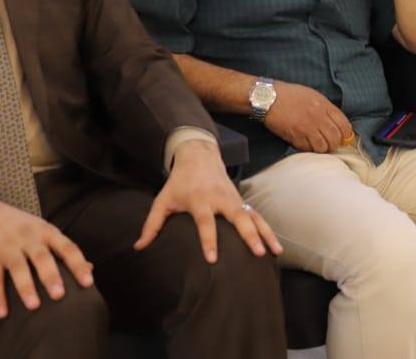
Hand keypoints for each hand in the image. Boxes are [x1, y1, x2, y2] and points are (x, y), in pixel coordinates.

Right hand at [0, 193, 93, 319]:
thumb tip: (91, 268)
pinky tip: (2, 313)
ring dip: (26, 287)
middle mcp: (29, 237)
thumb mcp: (44, 230)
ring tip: (34, 306)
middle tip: (59, 295)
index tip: (88, 282)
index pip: (67, 247)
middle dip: (51, 276)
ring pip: (18, 268)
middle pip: (42, 257)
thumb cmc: (21, 226)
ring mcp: (8, 246)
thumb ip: (64, 248)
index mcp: (46, 232)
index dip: (78, 264)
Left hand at [134, 139, 281, 262]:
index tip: (213, 259)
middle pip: (238, 218)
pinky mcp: (242, 200)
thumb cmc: (179, 181)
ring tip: (275, 252)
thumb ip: (152, 224)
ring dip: (266, 234)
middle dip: (249, 236)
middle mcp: (221, 199)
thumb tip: (139, 247)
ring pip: (253, 217)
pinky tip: (276, 246)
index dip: (209, 240)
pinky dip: (267, 230)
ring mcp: (234, 198)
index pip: (206, 223)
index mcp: (200, 200)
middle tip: (257, 253)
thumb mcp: (163, 200)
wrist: (199, 155)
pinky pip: (257, 216)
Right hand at [262, 81, 353, 152]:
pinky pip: (307, 149)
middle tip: (329, 144)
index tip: (342, 137)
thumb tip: (337, 123)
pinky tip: (303, 142)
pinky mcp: (295, 136)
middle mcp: (318, 117)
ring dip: (321, 148)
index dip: (345, 134)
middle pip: (335, 139)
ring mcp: (307, 128)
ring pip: (322, 147)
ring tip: (315, 144)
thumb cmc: (291, 95)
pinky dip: (307, 148)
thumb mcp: (313, 96)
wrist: (270, 97)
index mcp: (324, 106)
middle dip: (334, 144)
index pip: (344, 125)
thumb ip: (326, 109)